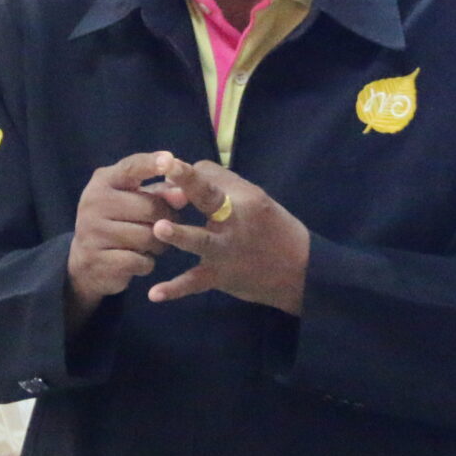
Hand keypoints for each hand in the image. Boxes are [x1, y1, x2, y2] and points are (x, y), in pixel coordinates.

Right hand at [67, 152, 186, 320]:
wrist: (85, 262)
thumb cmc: (119, 223)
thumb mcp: (135, 201)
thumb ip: (161, 193)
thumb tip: (183, 194)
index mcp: (103, 181)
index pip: (131, 167)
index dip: (152, 164)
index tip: (170, 160)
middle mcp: (94, 202)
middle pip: (150, 208)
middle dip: (166, 220)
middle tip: (165, 227)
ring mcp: (92, 232)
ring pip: (148, 237)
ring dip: (158, 244)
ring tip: (150, 244)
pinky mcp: (96, 260)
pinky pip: (140, 261)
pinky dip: (146, 264)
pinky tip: (137, 261)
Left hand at [147, 153, 309, 314]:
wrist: (300, 271)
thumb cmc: (272, 228)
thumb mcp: (255, 199)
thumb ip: (222, 185)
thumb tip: (184, 175)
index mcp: (243, 198)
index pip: (211, 177)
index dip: (188, 171)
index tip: (168, 161)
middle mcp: (234, 220)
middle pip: (209, 198)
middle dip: (189, 185)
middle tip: (167, 175)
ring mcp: (226, 250)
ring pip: (201, 240)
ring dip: (181, 235)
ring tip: (159, 229)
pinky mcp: (220, 276)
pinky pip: (195, 282)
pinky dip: (176, 289)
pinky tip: (155, 294)